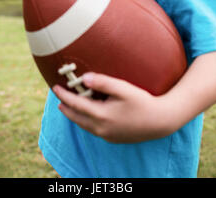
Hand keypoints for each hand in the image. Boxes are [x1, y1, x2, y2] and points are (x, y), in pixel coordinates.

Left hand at [52, 73, 171, 143]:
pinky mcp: (113, 138)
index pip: (76, 104)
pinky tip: (88, 116)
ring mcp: (107, 135)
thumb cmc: (142, 102)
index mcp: (101, 115)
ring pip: (84, 125)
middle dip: (66, 107)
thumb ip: (103, 82)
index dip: (64, 95)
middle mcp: (101, 128)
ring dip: (74, 115)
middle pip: (76, 117)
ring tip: (68, 107)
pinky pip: (93, 129)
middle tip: (58, 98)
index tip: (55, 87)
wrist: (160, 122)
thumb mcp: (123, 88)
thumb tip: (84, 78)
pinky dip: (85, 121)